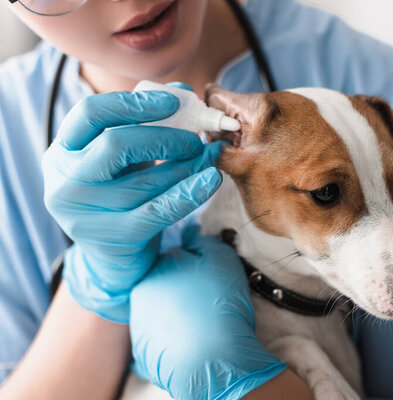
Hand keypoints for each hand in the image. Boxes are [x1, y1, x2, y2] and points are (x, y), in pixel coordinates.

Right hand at [43, 86, 222, 321]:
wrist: (112, 255)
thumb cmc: (118, 194)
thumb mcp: (124, 158)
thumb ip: (146, 123)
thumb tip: (183, 90)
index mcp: (64, 150)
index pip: (90, 114)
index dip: (133, 103)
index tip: (171, 102)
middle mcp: (66, 180)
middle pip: (116, 145)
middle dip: (165, 138)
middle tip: (195, 140)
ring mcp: (86, 213)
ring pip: (145, 181)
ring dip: (186, 166)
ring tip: (209, 157)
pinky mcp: (115, 238)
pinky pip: (159, 210)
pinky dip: (190, 193)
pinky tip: (211, 180)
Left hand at [129, 226, 285, 399]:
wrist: (213, 360)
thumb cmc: (221, 307)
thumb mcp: (222, 260)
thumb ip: (204, 243)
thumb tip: (192, 237)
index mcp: (156, 270)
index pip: (176, 259)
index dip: (198, 267)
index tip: (211, 279)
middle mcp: (140, 295)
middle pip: (165, 284)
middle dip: (184, 290)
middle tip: (208, 302)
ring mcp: (139, 325)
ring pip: (160, 313)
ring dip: (176, 315)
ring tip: (202, 324)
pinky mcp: (143, 353)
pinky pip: (159, 339)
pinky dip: (173, 339)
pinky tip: (192, 341)